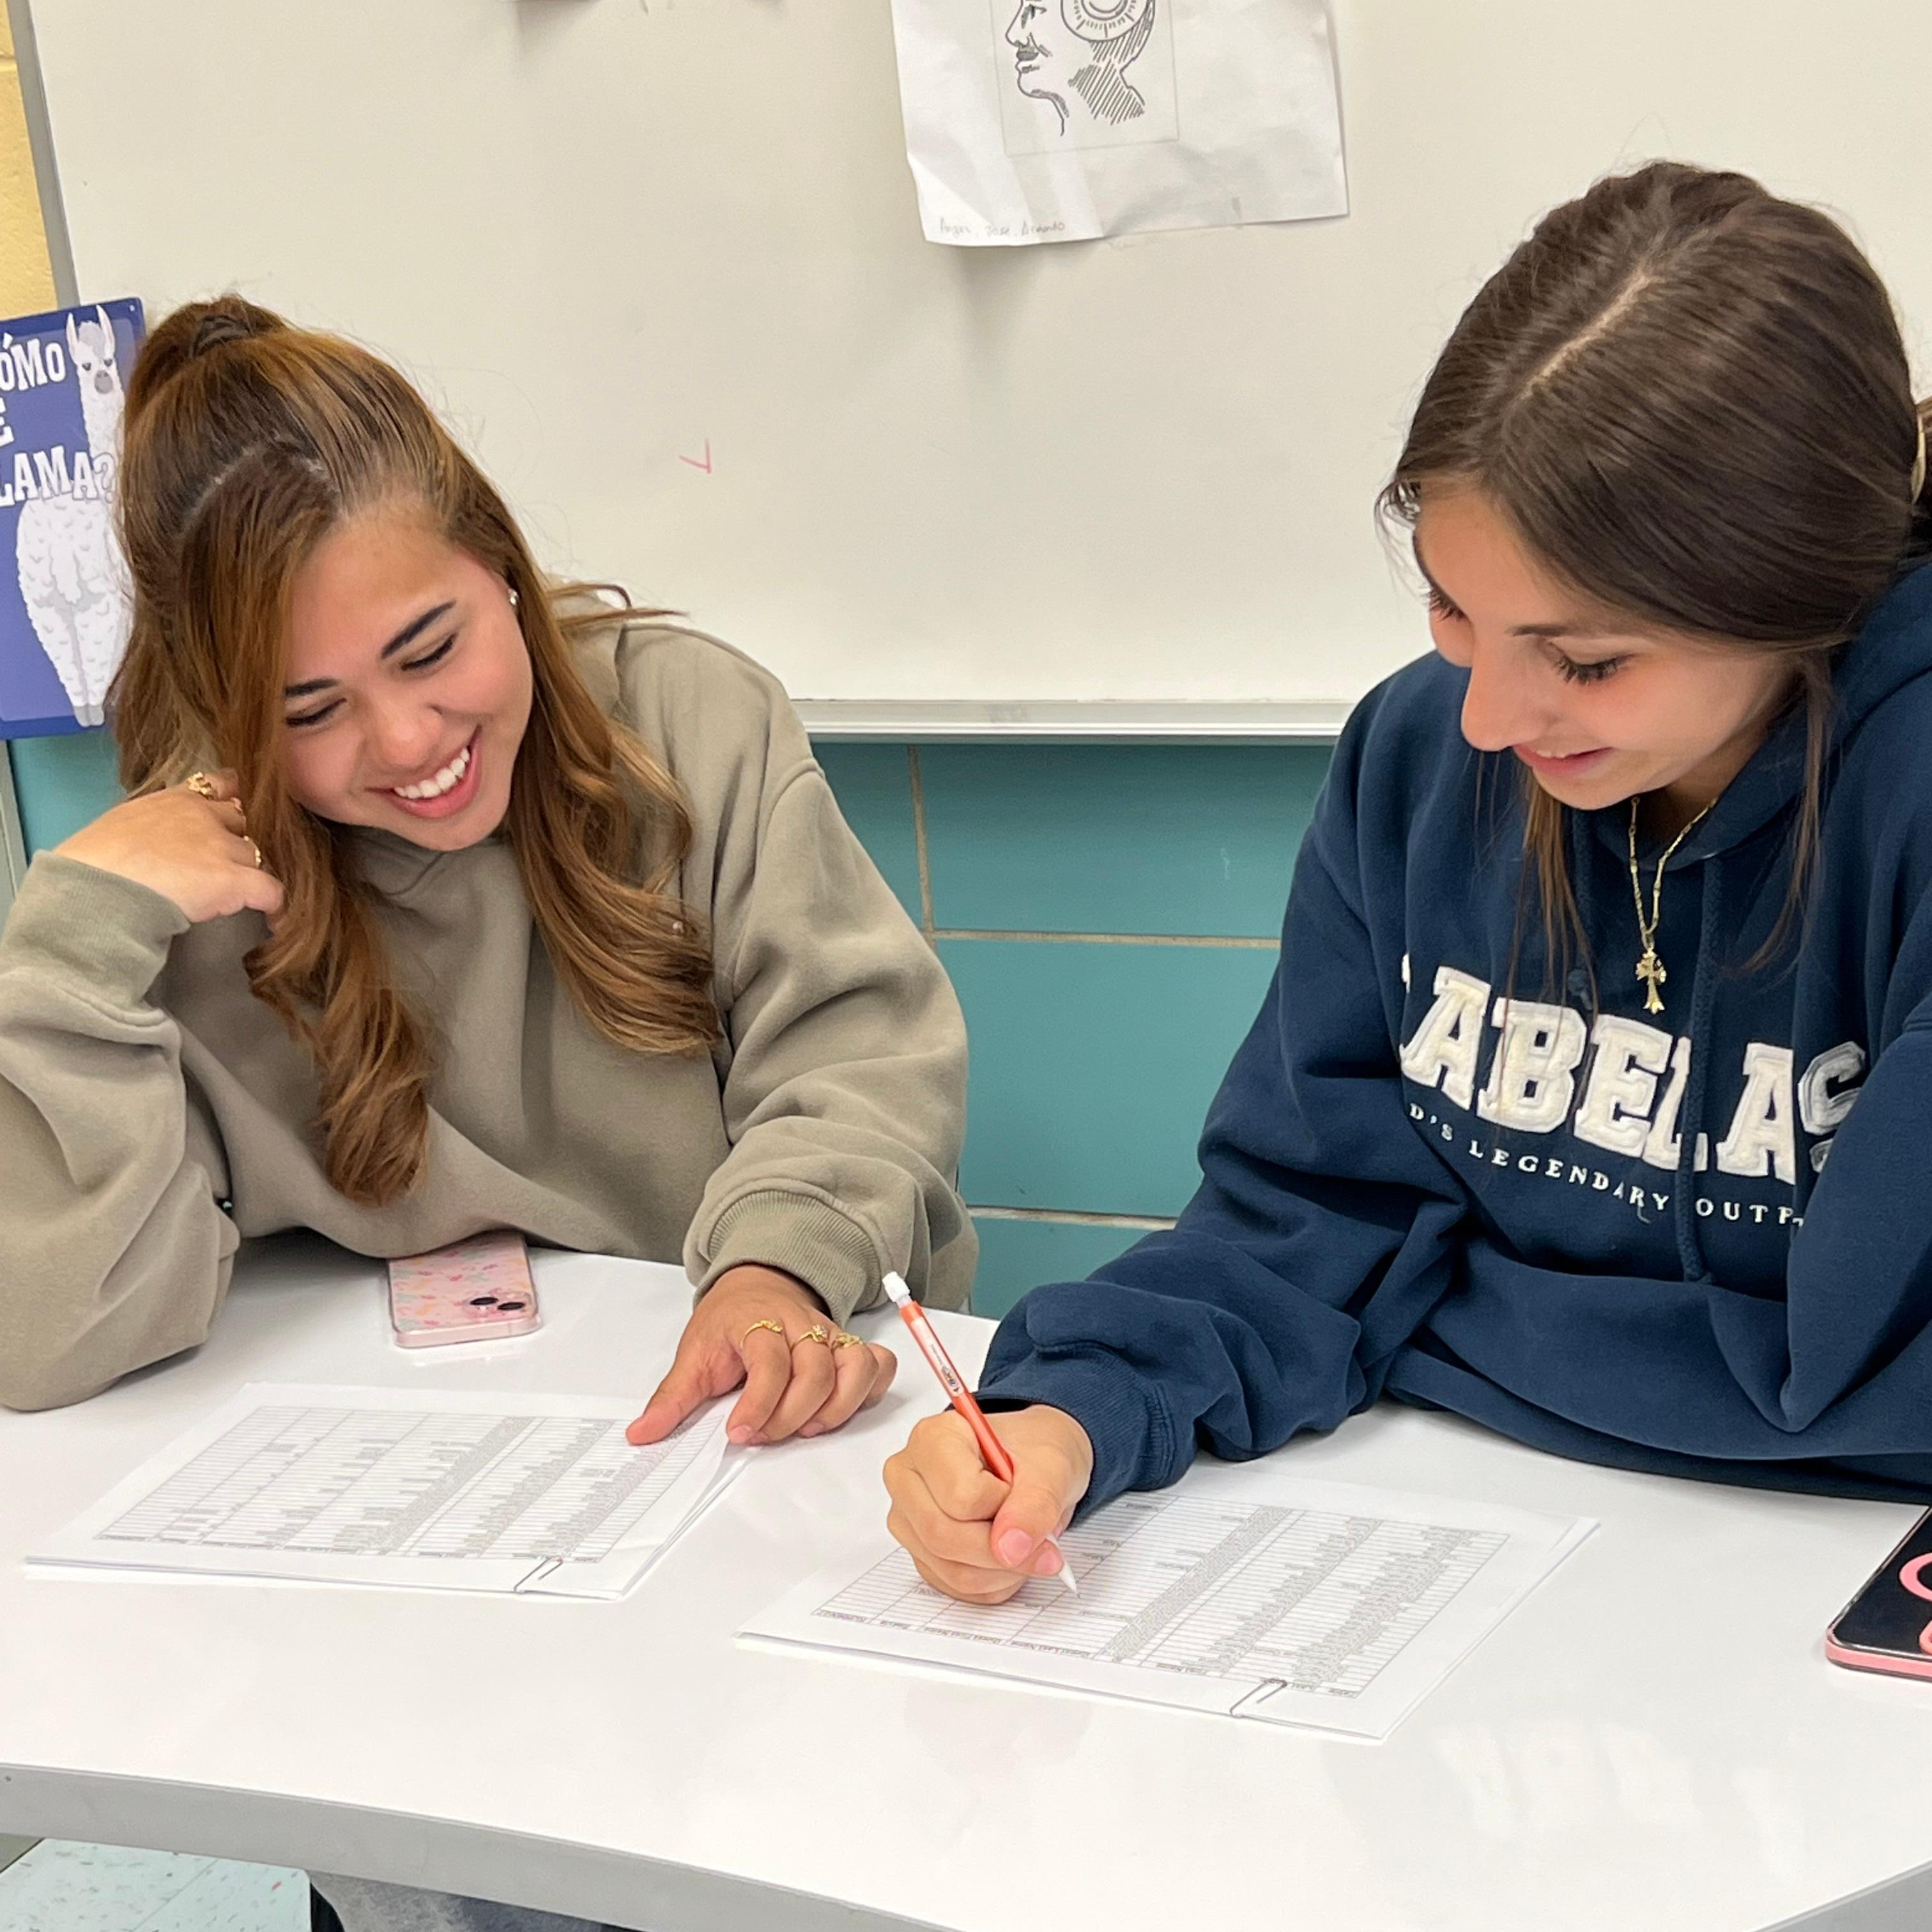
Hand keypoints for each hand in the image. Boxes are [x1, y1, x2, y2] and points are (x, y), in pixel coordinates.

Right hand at [54, 770, 282, 924]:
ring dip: (249, 875)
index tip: (234, 815)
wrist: (96, 891)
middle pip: (242, 822)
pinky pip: (271, 890)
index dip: (231, 800)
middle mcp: (204, 816)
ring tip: (241, 897)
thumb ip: (150, 827)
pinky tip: (274, 916)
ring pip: (255, 856)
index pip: (218, 784)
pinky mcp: (233, 880)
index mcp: (173, 800)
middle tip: (224, 868)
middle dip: (237, 843)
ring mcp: (221, 847)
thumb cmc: (93, 866)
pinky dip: (275, 904)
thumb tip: (156, 845)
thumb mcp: (120, 828)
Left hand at [626, 1264, 898, 1447]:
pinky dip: (868, 1390)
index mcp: (758, 1321)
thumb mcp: (693, 1354)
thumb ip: (672, 1397)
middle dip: (792, 1414)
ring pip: (856, 1365)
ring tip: (808, 1428)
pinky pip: (878, 1363)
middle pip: (816, 1370)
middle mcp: (801, 1325)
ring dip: (837, 1407)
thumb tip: (642, 1433)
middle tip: (765, 1435)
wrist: (756, 1286)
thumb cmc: (727, 1322)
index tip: (738, 1433)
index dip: (758, 1403)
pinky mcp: (848, 1346)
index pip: (769, 1361)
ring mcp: (830, 1334)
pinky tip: (840, 1410)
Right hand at [884, 1404, 1092, 1602]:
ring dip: (1004, 1571)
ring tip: (1030, 1546)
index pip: (959, 1494)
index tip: (1024, 1492)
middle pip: (943, 1535)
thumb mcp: (1051, 1467)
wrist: (1033, 1466)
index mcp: (933, 1437)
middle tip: (1045, 1544)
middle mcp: (908, 1477)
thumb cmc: (1034, 1454)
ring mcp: (909, 1519)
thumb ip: (1035, 1504)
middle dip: (1004, 1550)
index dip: (1004, 1505)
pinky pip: (956, 1587)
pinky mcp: (920, 1553)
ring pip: (950, 1568)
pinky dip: (995, 1583)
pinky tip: (1011, 1557)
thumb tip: (1010, 1549)